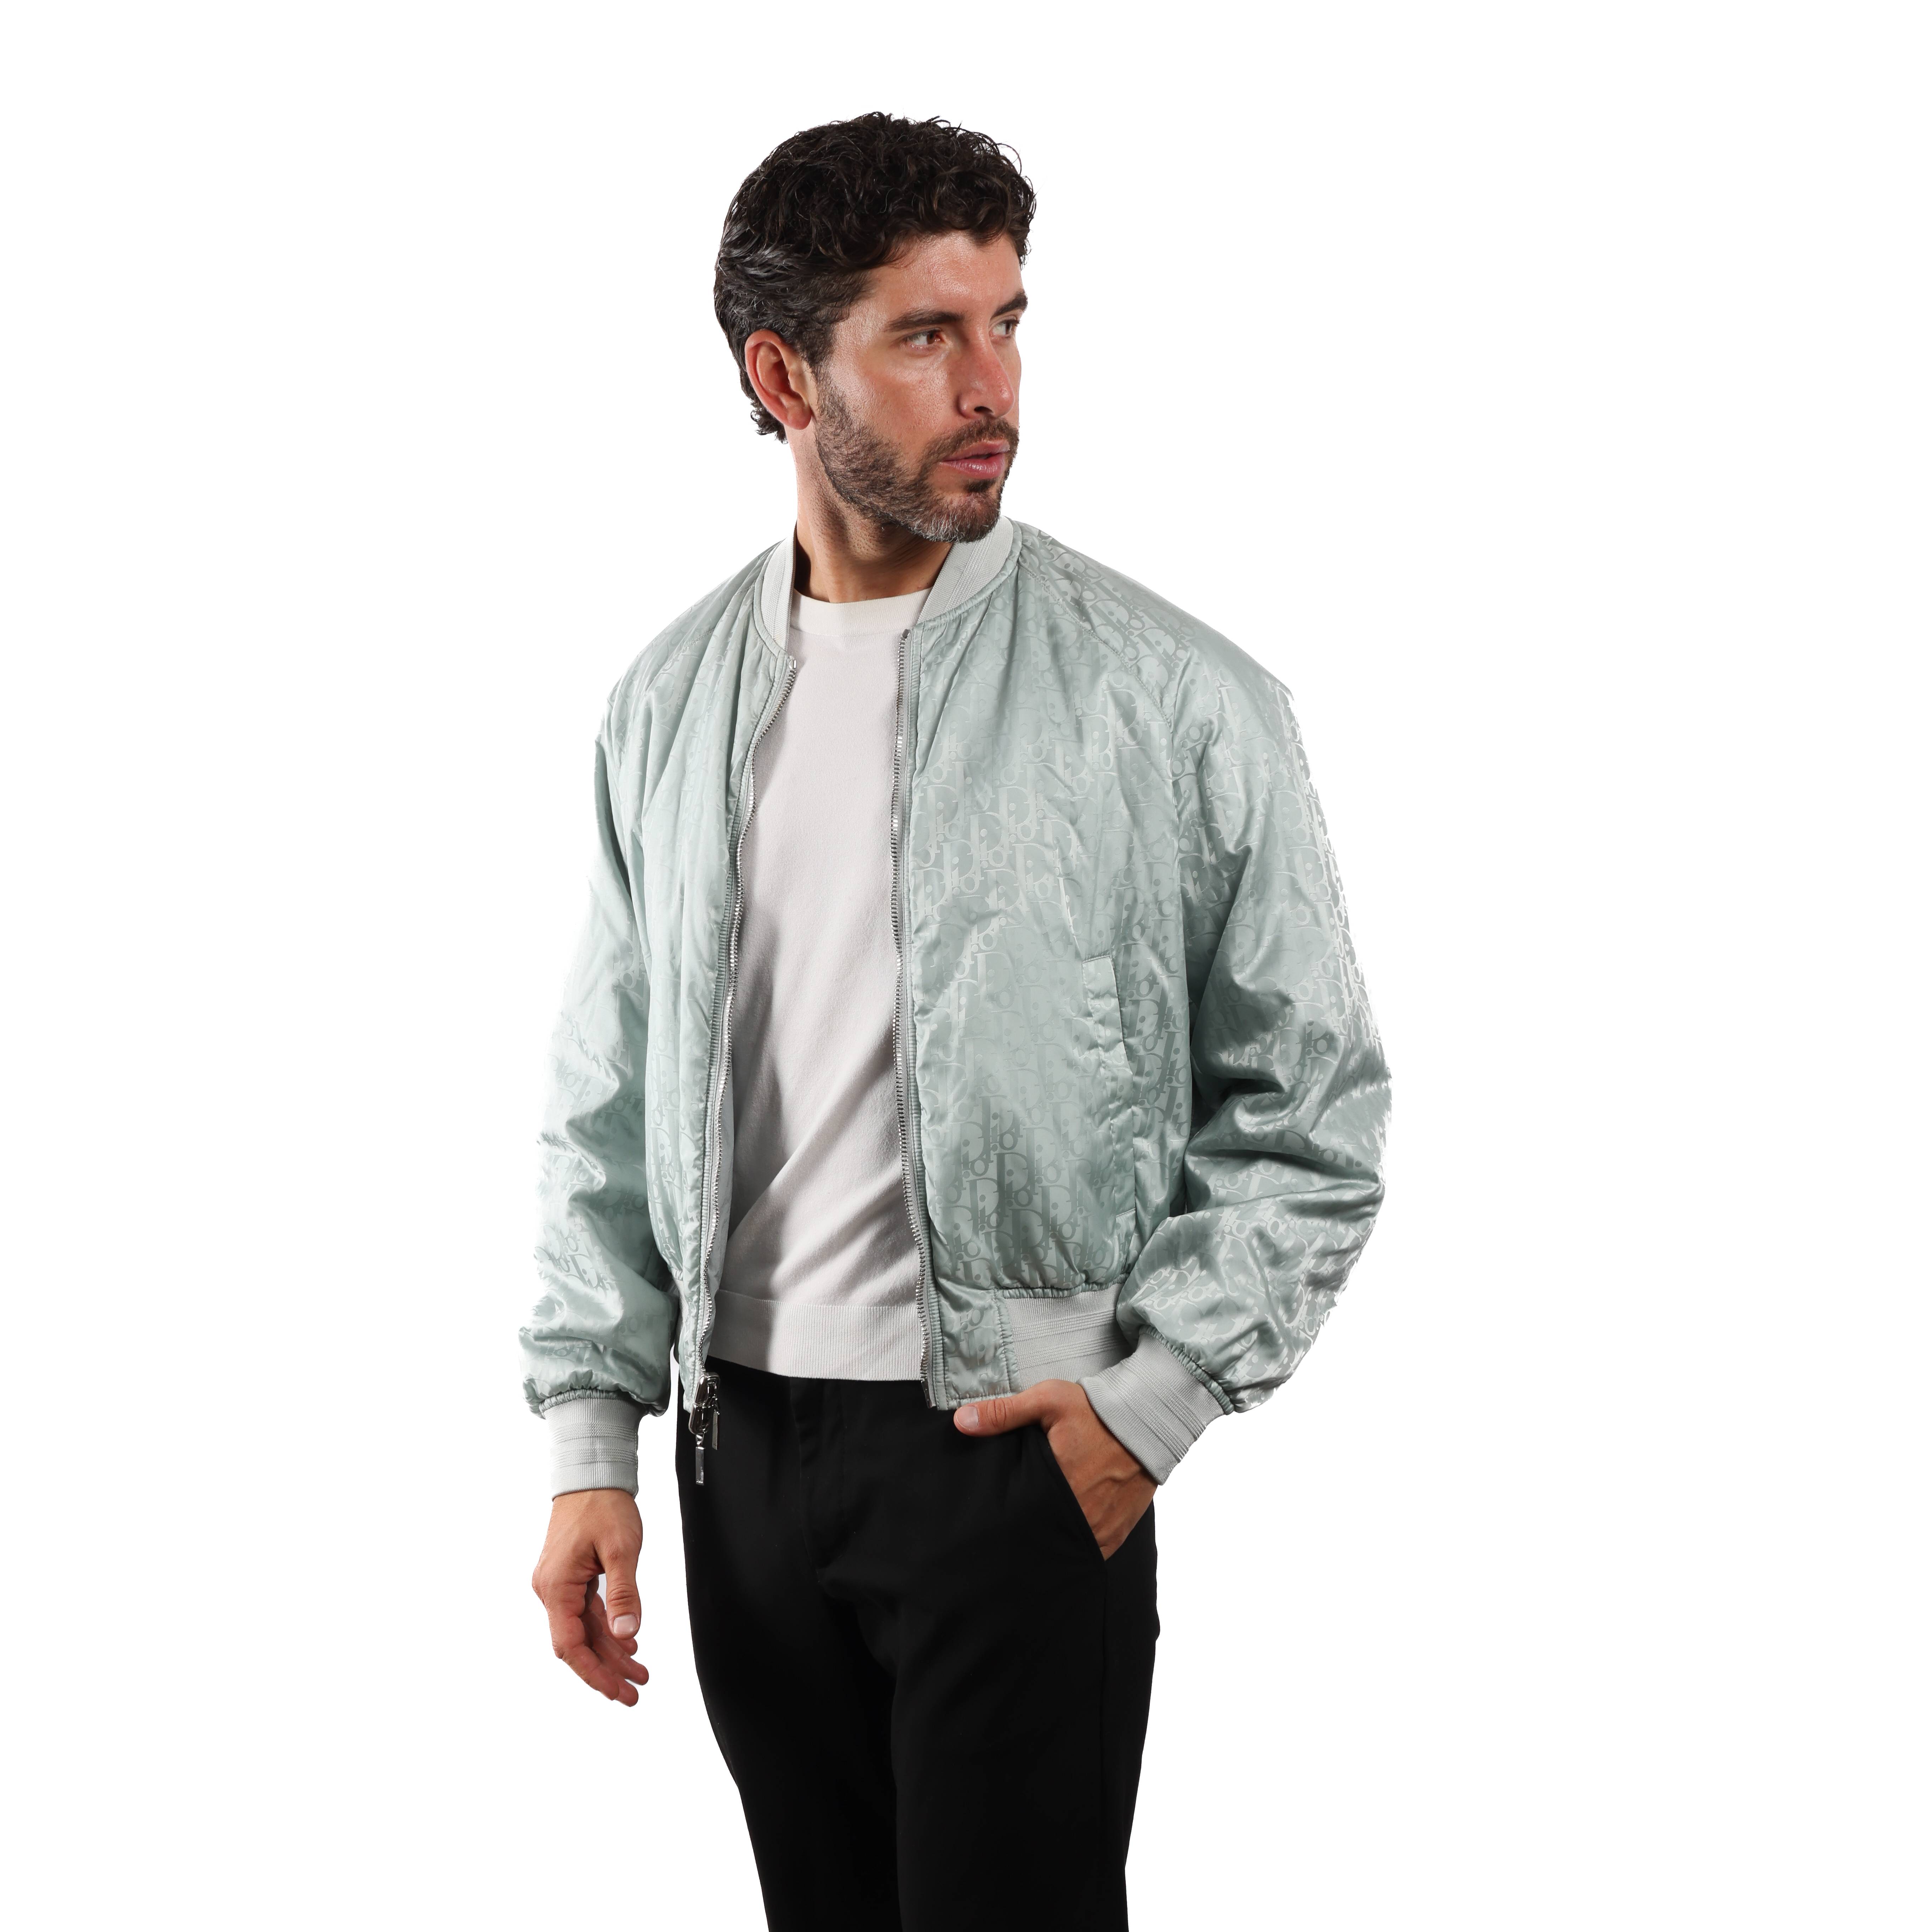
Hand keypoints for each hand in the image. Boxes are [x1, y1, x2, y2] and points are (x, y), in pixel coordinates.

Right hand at [531, 1488, 650, 1705]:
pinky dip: (607, 1629)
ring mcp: (559, 1584)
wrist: (591, 1473)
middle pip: (578, 1643)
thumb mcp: (621, 1548)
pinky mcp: (570, 1577)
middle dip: (606, 1670)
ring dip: (611, 1652)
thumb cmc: (602, 1504)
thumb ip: (624, 1593)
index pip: (570, 1645)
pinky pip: (587, 1612)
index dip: (594, 1673)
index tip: (616, 1692)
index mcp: (557, 1586)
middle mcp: (551, 1589)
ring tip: (639, 1673)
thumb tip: (627, 1632)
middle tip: (634, 1692)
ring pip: (585, 1629)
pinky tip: (628, 1642)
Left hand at [954, 1380, 1155, 1557]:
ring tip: (1036, 1534)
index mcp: (1058, 1485)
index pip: (1020, 1518)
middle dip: (1027, 1534)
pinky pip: (1092, 1551)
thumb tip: (961, 1422)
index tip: (992, 1522)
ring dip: (1052, 1541)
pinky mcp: (1117, 1531)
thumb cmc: (1096, 1410)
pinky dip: (1077, 1546)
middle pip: (1042, 1537)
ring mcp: (1101, 1528)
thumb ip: (1004, 1412)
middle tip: (1011, 1531)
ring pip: (1067, 1548)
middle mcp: (1080, 1514)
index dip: (1005, 1523)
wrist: (1148, 1419)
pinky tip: (1064, 1538)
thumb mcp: (1047, 1400)